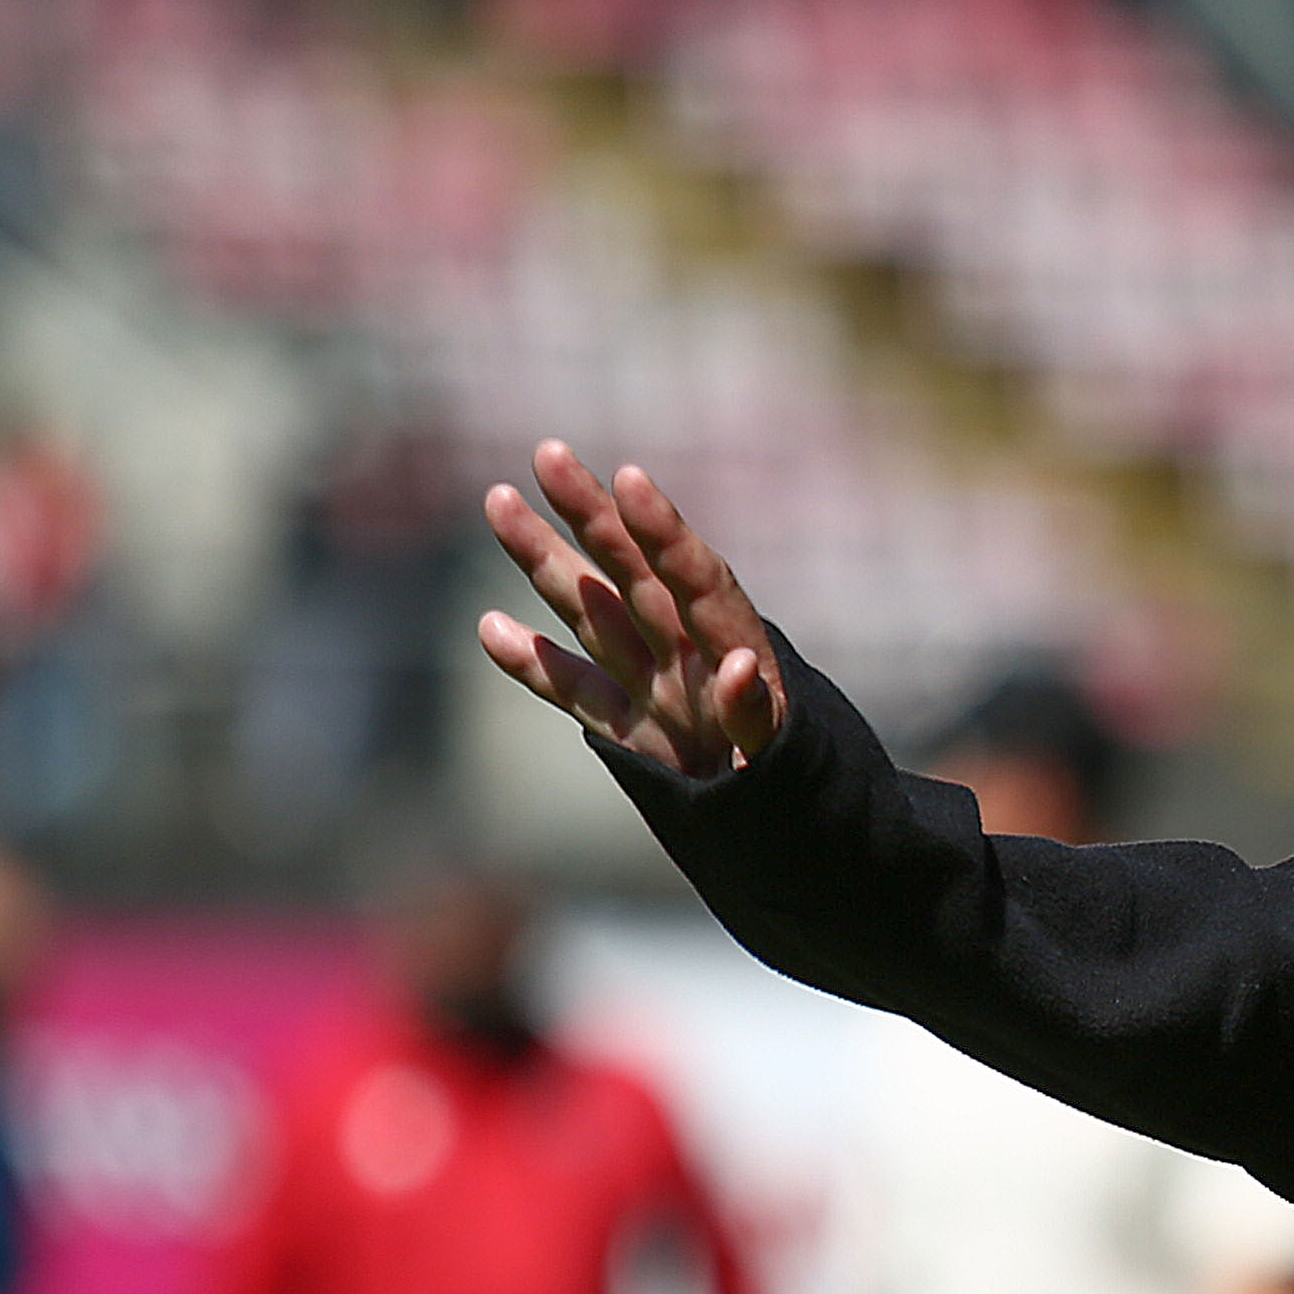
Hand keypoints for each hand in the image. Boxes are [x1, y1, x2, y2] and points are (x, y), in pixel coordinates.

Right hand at [478, 444, 789, 777]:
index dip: (663, 532)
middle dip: (591, 514)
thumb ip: (759, 715)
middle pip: (634, 572)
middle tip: (549, 452)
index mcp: (736, 650)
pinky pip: (575, 691)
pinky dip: (532, 665)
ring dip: (545, 560)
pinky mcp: (631, 733)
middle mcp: (688, 656)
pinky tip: (489, 628)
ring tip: (499, 502)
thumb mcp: (788, 759)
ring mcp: (654, 688)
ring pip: (591, 612)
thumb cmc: (804, 793)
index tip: (629, 480)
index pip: (697, 579)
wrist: (799, 841)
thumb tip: (738, 666)